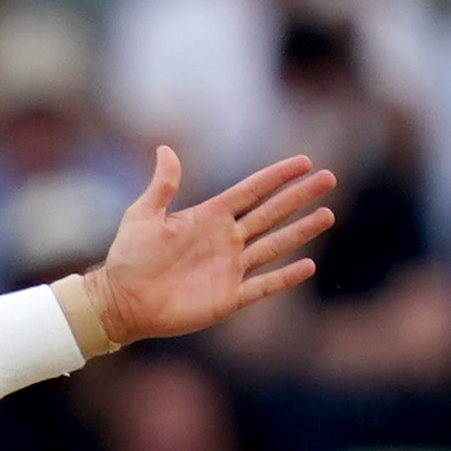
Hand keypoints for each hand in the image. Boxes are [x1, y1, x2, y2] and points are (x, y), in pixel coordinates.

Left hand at [90, 148, 339, 346]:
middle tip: (330, 179)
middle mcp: (225, 240)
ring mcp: (229, 268)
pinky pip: (262, 286)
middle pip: (271, 213)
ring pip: (273, 245)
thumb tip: (165, 149)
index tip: (305, 162)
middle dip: (299, 196)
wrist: (120, 301)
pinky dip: (284, 277)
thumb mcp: (142, 216)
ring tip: (327, 215)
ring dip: (300, 231)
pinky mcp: (227, 298)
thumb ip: (162, 186)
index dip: (277, 176)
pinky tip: (308, 264)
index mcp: (209, 216)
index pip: (251, 191)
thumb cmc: (128, 258)